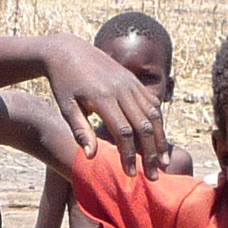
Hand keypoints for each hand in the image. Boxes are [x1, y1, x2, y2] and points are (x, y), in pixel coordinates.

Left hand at [42, 39, 164, 174]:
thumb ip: (80, 131)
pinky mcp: (134, 81)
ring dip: (160, 140)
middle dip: (151, 153)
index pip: (124, 132)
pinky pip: (152, 103)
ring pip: (153, 115)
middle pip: (144, 126)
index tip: (130, 174)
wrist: (69, 52)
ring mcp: (130, 83)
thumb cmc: (63, 84)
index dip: (129, 155)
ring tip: (163, 162)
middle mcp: (122, 90)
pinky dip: (159, 123)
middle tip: (154, 176)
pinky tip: (160, 140)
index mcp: (103, 98)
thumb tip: (92, 157)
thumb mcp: (66, 107)